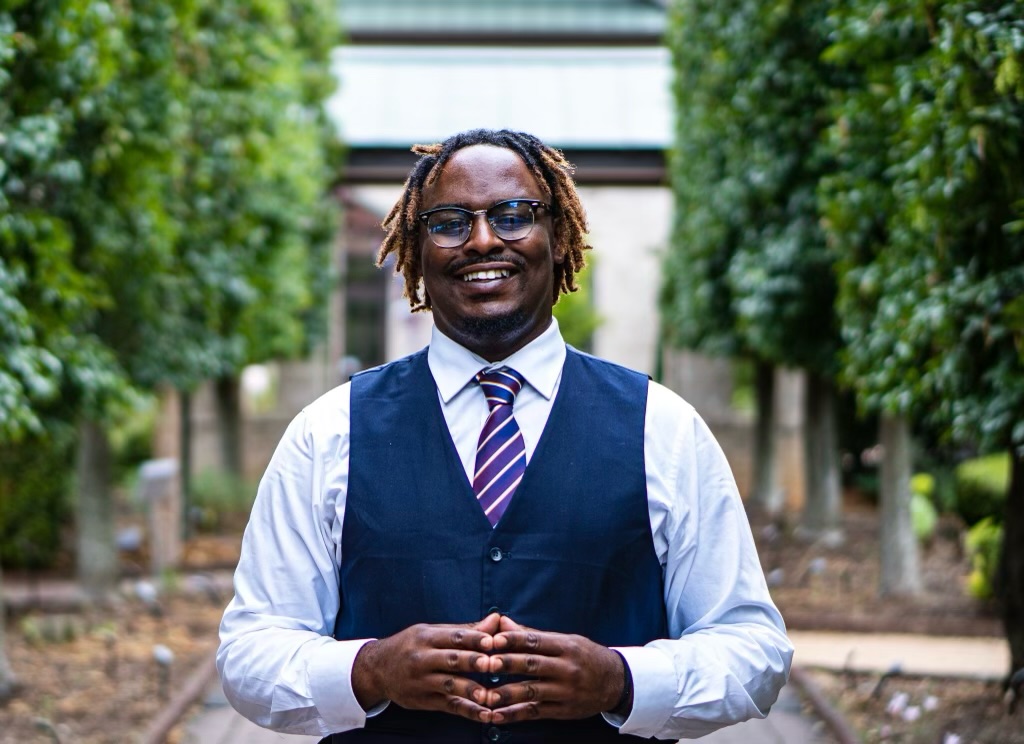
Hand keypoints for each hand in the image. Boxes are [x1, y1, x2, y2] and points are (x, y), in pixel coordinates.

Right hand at [352, 613, 500, 721]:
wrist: (377, 669)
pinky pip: (448, 705)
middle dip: (472, 661)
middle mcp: (423, 658)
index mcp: (427, 637)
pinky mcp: (424, 700)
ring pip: (449, 685)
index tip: (492, 640)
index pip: (453, 636)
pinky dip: (467, 711)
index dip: (473, 638)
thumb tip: (497, 619)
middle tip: (492, 664)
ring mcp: (422, 681)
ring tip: (488, 695)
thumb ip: (466, 630)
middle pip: (451, 659)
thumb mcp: (432, 632)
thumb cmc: (412, 645)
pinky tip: (484, 714)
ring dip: (470, 690)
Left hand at [484, 616, 623, 722]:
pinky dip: (515, 715)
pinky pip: (535, 712)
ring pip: (532, 691)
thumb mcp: (565, 641)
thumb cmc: (584, 656)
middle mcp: (566, 668)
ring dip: (507, 694)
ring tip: (486, 695)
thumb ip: (532, 635)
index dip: (514, 640)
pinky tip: (497, 715)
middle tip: (486, 663)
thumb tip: (502, 622)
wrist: (615, 682)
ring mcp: (565, 691)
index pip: (536, 641)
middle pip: (533, 665)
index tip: (494, 639)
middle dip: (508, 664)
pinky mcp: (563, 710)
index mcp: (566, 646)